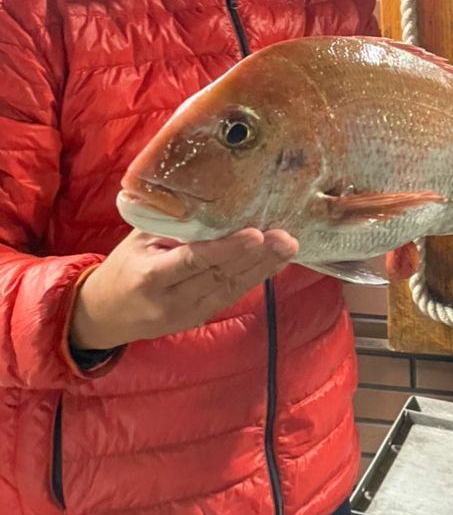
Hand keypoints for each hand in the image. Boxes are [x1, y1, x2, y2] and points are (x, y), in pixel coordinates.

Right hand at [69, 227, 298, 351]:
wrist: (102, 315)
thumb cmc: (122, 266)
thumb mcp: (137, 240)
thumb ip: (171, 223)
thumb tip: (210, 196)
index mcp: (149, 277)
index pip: (193, 261)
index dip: (226, 248)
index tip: (255, 234)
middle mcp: (169, 301)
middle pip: (219, 276)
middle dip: (256, 257)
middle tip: (286, 237)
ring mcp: (185, 314)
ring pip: (230, 289)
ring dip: (263, 268)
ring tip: (288, 247)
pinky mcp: (197, 319)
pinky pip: (229, 296)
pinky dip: (254, 278)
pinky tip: (274, 263)